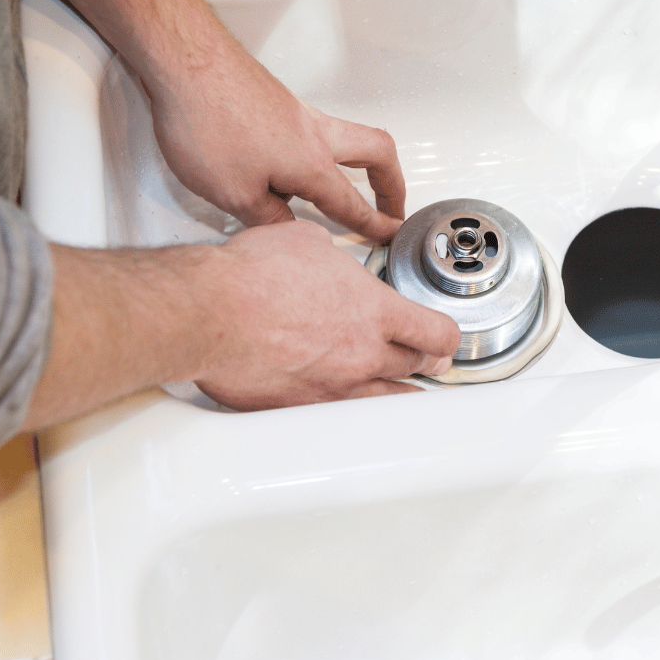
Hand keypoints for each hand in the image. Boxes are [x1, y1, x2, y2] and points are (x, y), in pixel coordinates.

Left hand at [146, 41, 405, 242]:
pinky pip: (316, 128)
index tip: (389, 235)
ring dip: (362, 162)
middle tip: (394, 204)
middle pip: (378, 153)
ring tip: (356, 183)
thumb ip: (267, 218)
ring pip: (350, 135)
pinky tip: (295, 165)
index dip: (374, 225)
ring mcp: (298, 112)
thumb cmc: (206, 120)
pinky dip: (324, 149)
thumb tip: (287, 230)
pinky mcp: (278, 101)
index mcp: (311, 164)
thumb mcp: (233, 193)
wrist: (183, 60)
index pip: (352, 203)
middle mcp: (314, 133)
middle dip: (392, 183)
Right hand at [193, 221, 460, 409]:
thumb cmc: (251, 274)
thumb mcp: (308, 243)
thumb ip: (333, 259)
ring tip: (401, 387)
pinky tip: (348, 404)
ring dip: (397, 390)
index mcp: (375, 310)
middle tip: (428, 358)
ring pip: (387, 399)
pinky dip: (350, 409)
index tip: (444, 336)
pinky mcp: (302, 409)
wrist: (212, 312)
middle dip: (426, 361)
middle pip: (418, 366)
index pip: (437, 332)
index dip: (447, 336)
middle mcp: (363, 354)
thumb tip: (328, 261)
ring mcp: (335, 387)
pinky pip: (341, 416)